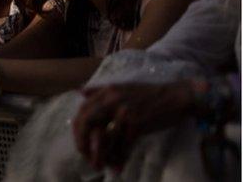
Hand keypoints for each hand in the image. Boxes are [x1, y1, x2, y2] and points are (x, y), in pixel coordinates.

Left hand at [73, 81, 193, 170]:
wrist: (177, 97)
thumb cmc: (150, 94)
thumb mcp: (122, 87)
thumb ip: (100, 91)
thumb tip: (80, 92)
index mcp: (107, 92)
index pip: (83, 110)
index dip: (78, 128)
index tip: (80, 141)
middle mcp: (112, 100)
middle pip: (87, 122)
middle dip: (82, 142)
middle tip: (85, 156)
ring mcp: (124, 112)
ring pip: (104, 137)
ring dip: (100, 155)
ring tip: (99, 165)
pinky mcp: (137, 124)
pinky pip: (123, 145)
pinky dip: (120, 158)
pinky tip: (118, 166)